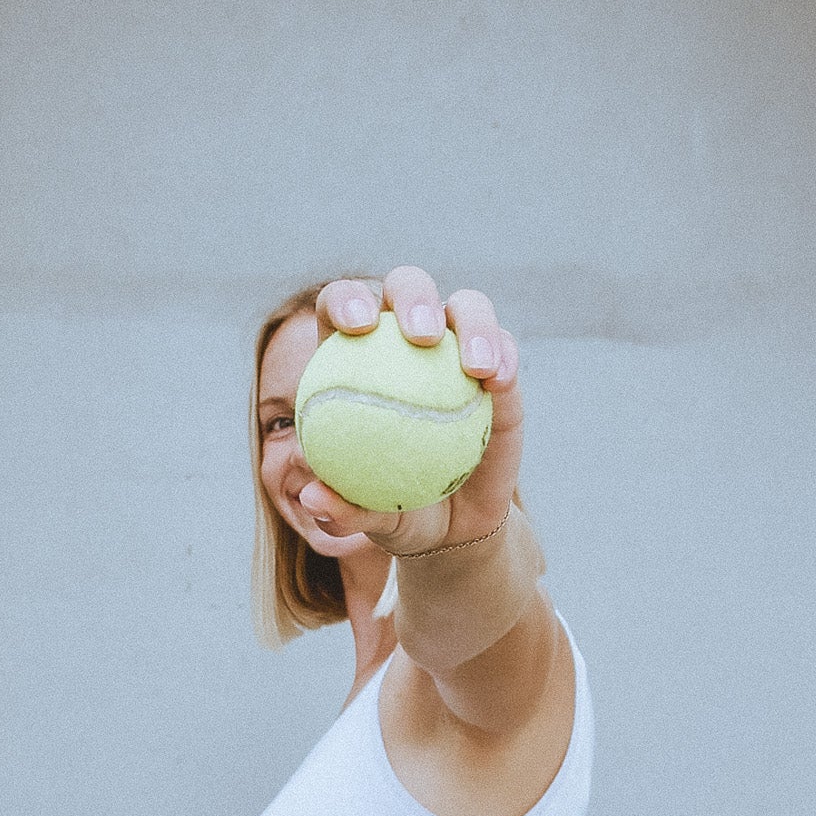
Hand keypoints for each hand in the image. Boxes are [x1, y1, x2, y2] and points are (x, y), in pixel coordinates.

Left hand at [300, 267, 521, 555]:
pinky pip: (503, 350)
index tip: (357, 327)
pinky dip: (503, 357)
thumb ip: (341, 507)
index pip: (343, 310)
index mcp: (356, 358)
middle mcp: (408, 340)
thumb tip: (311, 498)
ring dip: (472, 324)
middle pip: (407, 288)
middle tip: (420, 336)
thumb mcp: (368, 518)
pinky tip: (500, 381)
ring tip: (475, 367)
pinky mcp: (500, 366)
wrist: (455, 526)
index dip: (346, 301)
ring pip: (466, 308)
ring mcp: (458, 348)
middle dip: (412, 295)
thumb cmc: (398, 514)